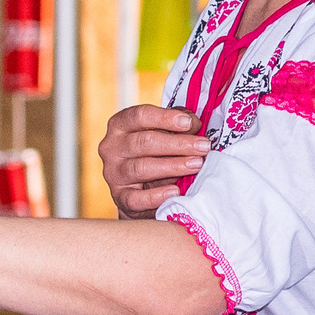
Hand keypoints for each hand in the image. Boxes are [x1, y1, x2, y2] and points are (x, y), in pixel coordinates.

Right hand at [98, 104, 207, 218]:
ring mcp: (113, 174)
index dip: (165, 118)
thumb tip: (193, 124)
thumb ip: (178, 125)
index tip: (189, 123)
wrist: (141, 189)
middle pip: (143, 142)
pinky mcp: (119, 198)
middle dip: (177, 144)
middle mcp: (111, 148)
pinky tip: (175, 191)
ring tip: (196, 165)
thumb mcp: (164, 132)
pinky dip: (156, 196)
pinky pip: (135, 198)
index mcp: (120, 125)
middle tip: (203, 147)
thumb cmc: (155, 152)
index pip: (139, 116)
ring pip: (141, 168)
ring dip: (172, 166)